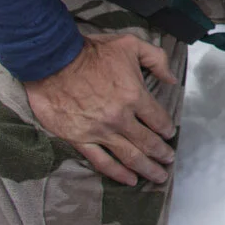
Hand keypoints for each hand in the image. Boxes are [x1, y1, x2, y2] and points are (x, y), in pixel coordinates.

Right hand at [25, 35, 177, 185]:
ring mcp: (100, 131)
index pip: (158, 119)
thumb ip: (156, 59)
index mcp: (135, 96)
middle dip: (162, 154)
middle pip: (148, 142)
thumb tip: (171, 79)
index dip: (167, 129)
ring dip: (147, 168)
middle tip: (170, 161)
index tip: (170, 135)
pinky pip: (102, 161)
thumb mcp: (130, 44)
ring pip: (130, 156)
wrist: (52, 60)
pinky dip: (118, 173)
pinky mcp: (80, 139)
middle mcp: (121, 118)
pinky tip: (130, 180)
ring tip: (158, 176)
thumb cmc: (91, 52)